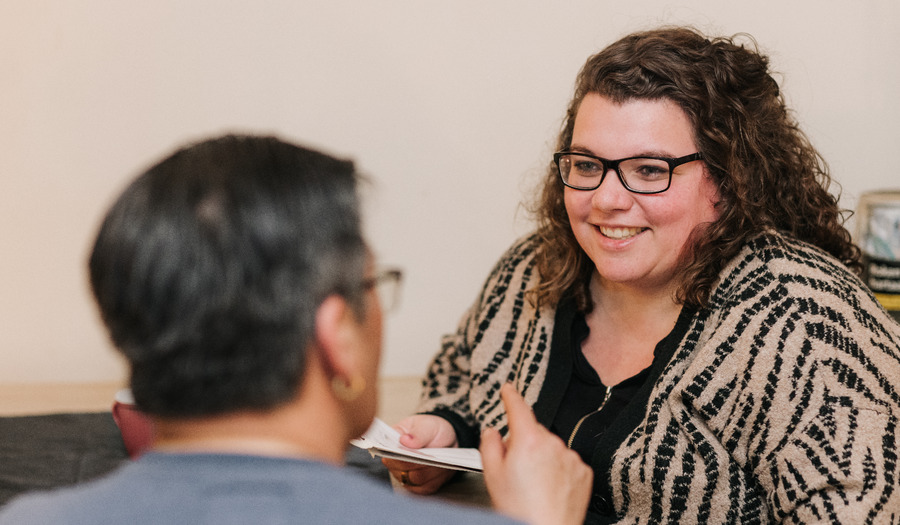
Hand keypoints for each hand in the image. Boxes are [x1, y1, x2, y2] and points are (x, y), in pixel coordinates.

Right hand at [381, 414, 457, 493]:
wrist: (445, 440)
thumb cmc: (431, 430)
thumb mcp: (427, 425)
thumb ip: (418, 433)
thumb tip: (404, 440)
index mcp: (390, 443)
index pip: (390, 454)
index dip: (402, 456)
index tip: (418, 453)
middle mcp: (393, 462)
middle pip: (403, 470)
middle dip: (421, 463)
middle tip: (434, 456)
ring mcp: (404, 475)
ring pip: (416, 480)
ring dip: (431, 471)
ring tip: (441, 461)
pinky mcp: (416, 485)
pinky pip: (426, 487)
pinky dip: (437, 478)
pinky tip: (443, 469)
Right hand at [481, 383, 591, 524]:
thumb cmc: (519, 509)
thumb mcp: (492, 475)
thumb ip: (489, 445)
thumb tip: (493, 432)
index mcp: (528, 440)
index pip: (519, 407)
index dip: (511, 395)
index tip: (508, 389)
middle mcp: (552, 444)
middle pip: (534, 431)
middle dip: (524, 442)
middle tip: (515, 468)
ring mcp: (570, 457)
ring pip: (551, 447)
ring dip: (541, 457)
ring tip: (533, 485)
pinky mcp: (583, 472)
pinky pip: (566, 462)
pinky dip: (557, 470)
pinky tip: (548, 488)